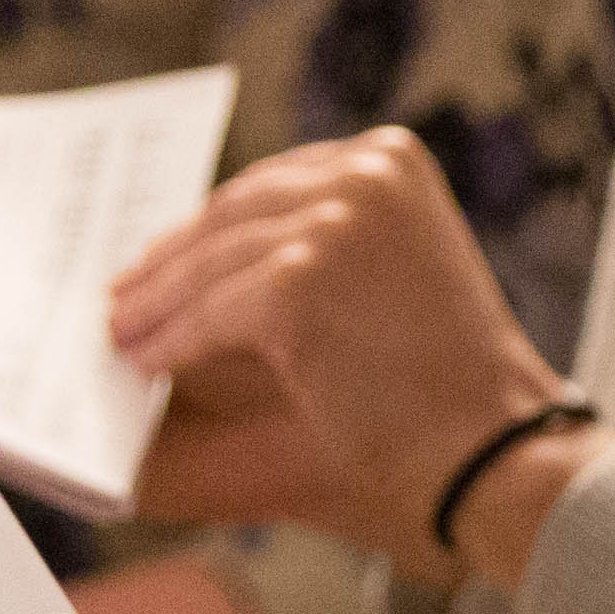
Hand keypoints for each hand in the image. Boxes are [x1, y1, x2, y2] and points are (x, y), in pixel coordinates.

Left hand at [109, 129, 578, 564]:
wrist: (493, 454)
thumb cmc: (449, 391)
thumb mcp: (395, 280)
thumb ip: (326, 247)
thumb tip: (215, 259)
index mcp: (391, 159)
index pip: (277, 183)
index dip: (215, 223)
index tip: (172, 252)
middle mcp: (366, 172)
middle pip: (234, 212)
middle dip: (172, 260)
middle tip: (126, 293)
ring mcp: (334, 223)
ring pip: (210, 264)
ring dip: (156, 305)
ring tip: (122, 334)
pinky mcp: (299, 282)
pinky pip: (208, 314)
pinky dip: (169, 343)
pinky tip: (145, 365)